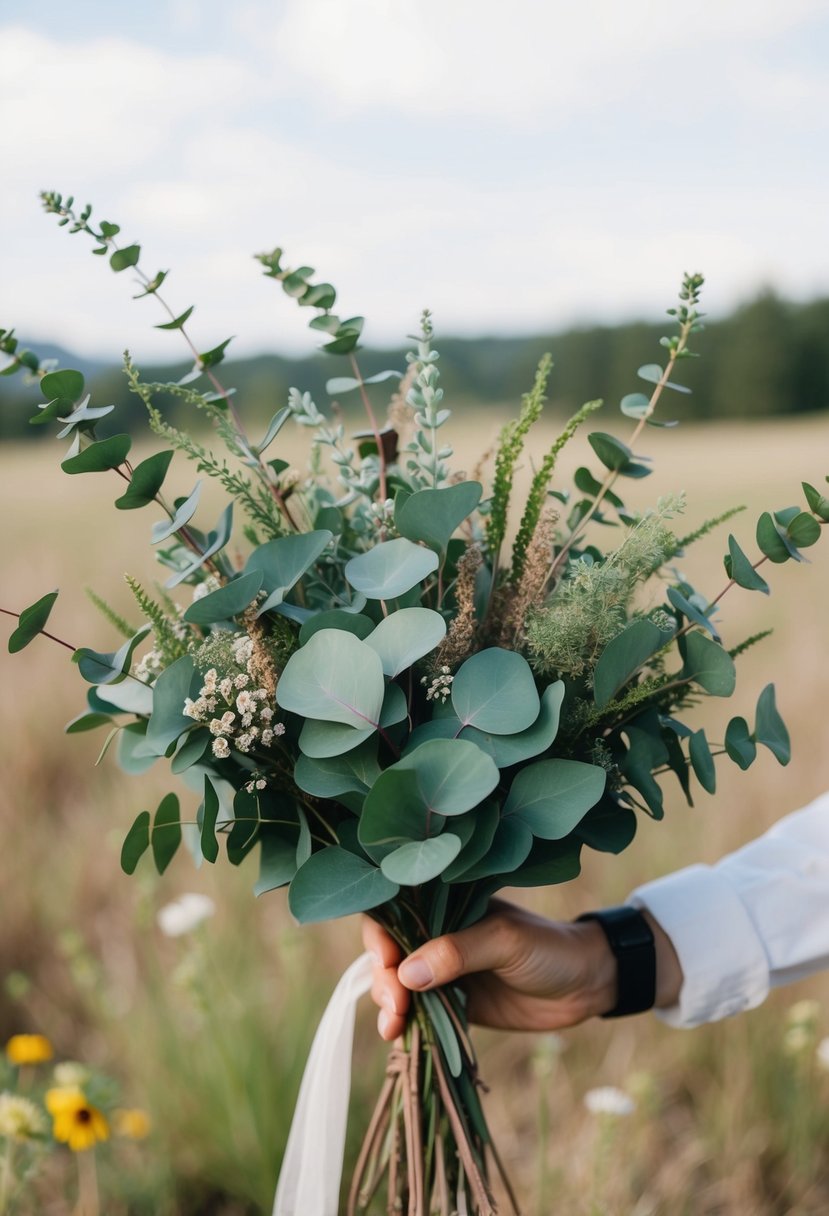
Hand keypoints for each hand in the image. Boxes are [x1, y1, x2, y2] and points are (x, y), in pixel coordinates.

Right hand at [362, 899, 619, 1040]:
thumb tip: (405, 974)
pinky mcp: (451, 1001)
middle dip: (383, 977)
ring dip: (388, 1003)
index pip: (396, 909)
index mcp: (447, 904)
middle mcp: (438, 933)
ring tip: (394, 1026)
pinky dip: (403, 1023)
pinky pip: (416, 1010)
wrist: (584, 986)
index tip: (388, 962)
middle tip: (396, 1005)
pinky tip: (397, 1036)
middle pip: (389, 950)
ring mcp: (442, 969)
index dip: (381, 934)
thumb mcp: (504, 942)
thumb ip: (457, 952)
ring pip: (397, 983)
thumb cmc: (547, 948)